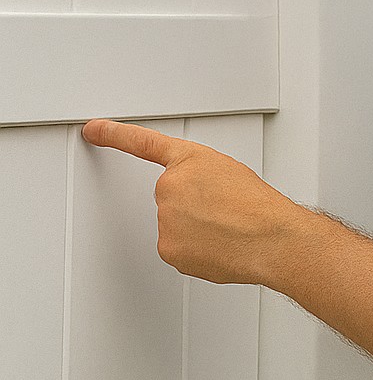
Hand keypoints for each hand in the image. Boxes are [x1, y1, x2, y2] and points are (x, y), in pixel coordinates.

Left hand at [82, 119, 307, 286]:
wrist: (270, 238)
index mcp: (189, 161)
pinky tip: (218, 245)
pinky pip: (177, 248)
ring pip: (175, 224)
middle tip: (224, 210)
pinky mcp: (166, 248)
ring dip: (197, 228)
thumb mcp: (233, 172)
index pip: (144, 143)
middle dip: (193, 205)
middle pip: (172, 196)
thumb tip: (196, 198)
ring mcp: (165, 218)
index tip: (95, 130)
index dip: (116, 135)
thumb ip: (202, 177)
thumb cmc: (259, 206)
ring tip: (227, 228)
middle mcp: (170, 186)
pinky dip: (195, 249)